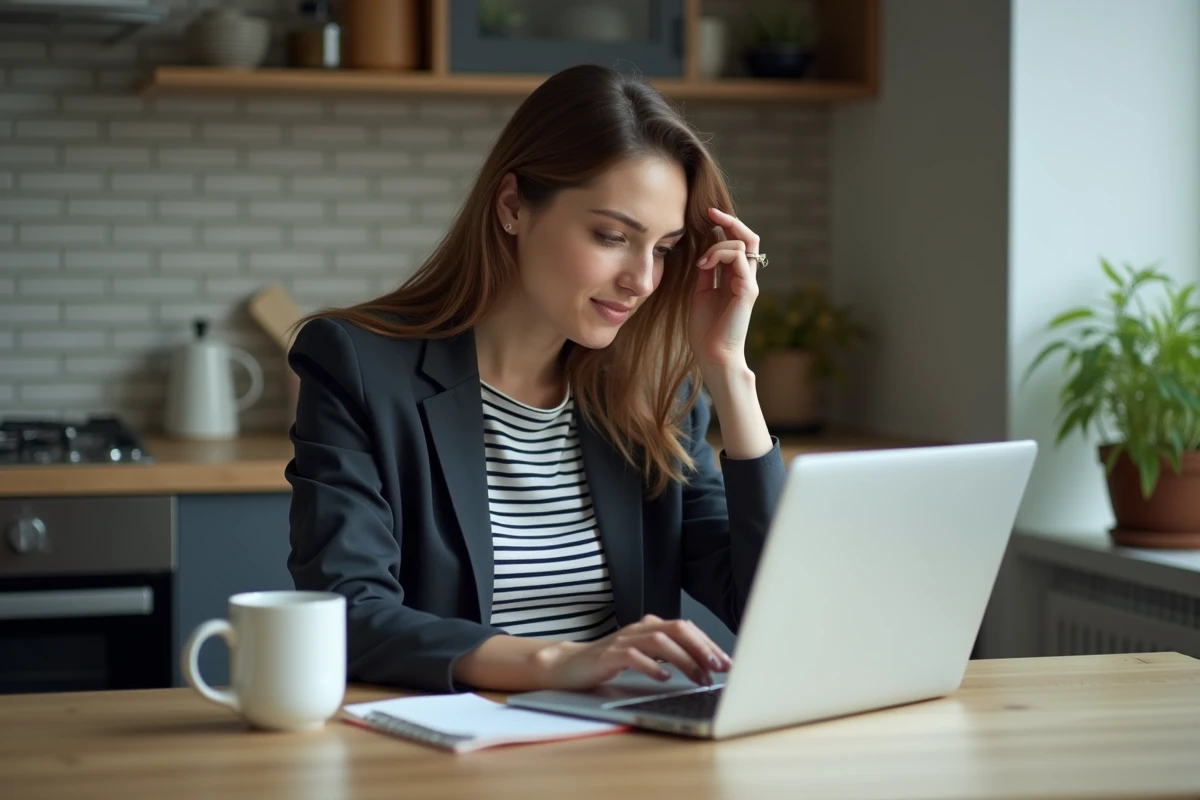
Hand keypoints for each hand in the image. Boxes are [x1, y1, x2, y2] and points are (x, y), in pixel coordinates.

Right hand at [535, 615, 732, 690]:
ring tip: (699, 677)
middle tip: (719, 668)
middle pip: (677, 629)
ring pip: (659, 641)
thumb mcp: (643, 655)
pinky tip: (665, 678)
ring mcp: (623, 641)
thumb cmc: (609, 661)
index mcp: (649, 626)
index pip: (686, 628)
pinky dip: (652, 667)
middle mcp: (638, 629)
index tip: (727, 662)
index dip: (709, 643)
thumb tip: (704, 666)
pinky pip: (633, 657)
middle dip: (702, 648)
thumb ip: (668, 654)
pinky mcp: (608, 656)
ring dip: (684, 659)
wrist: (569, 665)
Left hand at [687, 207, 761, 373]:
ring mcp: (749, 284)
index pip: (738, 244)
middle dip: (730, 221)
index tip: (707, 215)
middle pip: (749, 238)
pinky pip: (739, 260)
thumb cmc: (706, 330)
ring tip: (700, 262)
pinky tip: (703, 266)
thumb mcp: (700, 293)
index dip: (725, 227)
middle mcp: (746, 278)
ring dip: (717, 246)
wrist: (713, 355)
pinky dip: (719, 255)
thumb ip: (705, 273)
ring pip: (743, 245)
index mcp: (735, 279)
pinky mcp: (748, 291)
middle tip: (711, 213)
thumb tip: (700, 252)